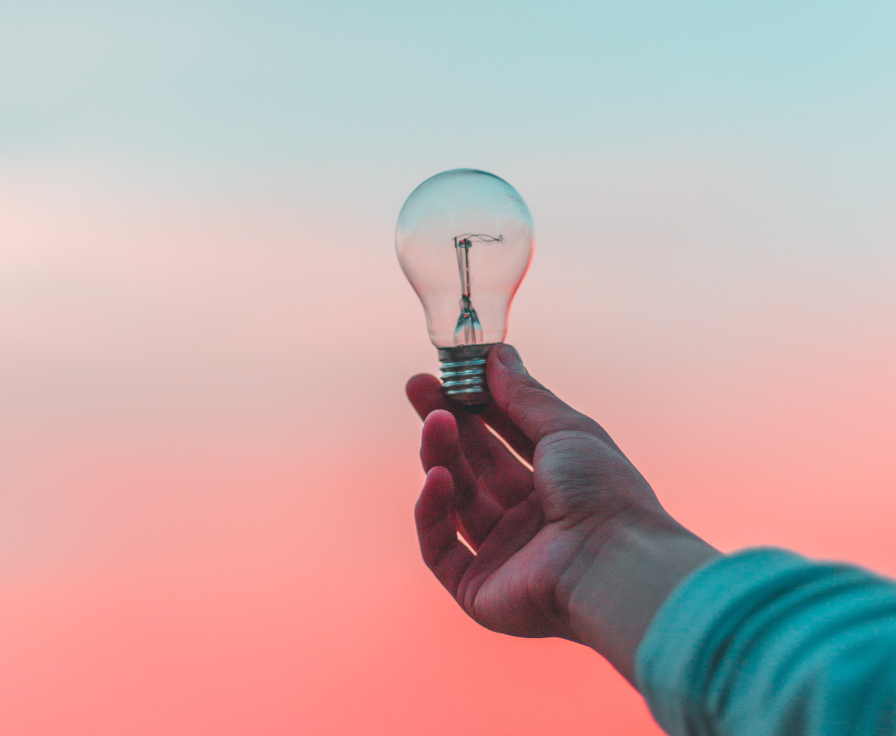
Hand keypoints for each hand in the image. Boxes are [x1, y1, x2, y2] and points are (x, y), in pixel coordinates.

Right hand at [407, 344, 716, 681]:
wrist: (614, 564)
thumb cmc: (603, 492)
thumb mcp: (566, 429)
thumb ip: (524, 395)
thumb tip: (497, 354)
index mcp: (557, 483)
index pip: (505, 437)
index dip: (476, 405)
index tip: (449, 372)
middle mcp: (530, 519)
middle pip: (475, 465)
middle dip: (446, 424)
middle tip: (417, 387)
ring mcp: (503, 555)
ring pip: (456, 500)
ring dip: (441, 457)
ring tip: (434, 421)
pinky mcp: (478, 589)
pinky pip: (440, 548)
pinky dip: (433, 512)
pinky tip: (436, 477)